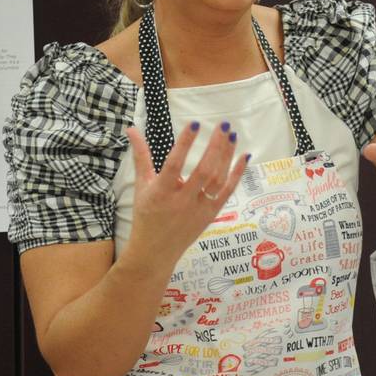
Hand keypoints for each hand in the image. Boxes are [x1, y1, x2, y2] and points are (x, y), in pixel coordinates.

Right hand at [123, 121, 248, 272]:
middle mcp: (182, 201)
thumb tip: (132, 129)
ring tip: (231, 135)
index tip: (194, 123)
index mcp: (161, 192)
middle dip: (215, 146)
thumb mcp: (141, 186)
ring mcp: (198, 209)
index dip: (184, 144)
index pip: (174, 164)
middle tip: (223, 125)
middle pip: (203, 171)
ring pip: (217, 180)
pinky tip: (244, 156)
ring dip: (226, 156)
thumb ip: (140, 156)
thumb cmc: (146, 215)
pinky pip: (227, 192)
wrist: (155, 251)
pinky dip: (236, 174)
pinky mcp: (210, 214)